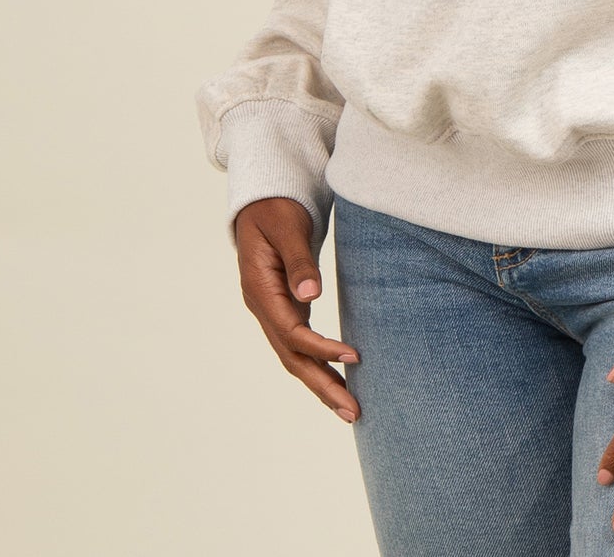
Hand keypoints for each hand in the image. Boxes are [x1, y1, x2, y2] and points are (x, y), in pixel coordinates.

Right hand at [234, 197, 361, 422]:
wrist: (261, 200)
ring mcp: (273, 311)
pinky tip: (338, 379)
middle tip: (354, 413)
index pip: (291, 331)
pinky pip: (301, 344)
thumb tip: (310, 295)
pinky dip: (319, 364)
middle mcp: (263, 307)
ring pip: (295, 356)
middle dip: (322, 386)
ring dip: (321, 383)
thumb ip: (297, 260)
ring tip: (350, 409)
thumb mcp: (286, 227)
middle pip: (292, 357)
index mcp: (260, 290)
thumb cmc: (275, 208)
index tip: (353, 357)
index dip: (321, 347)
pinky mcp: (285, 308)